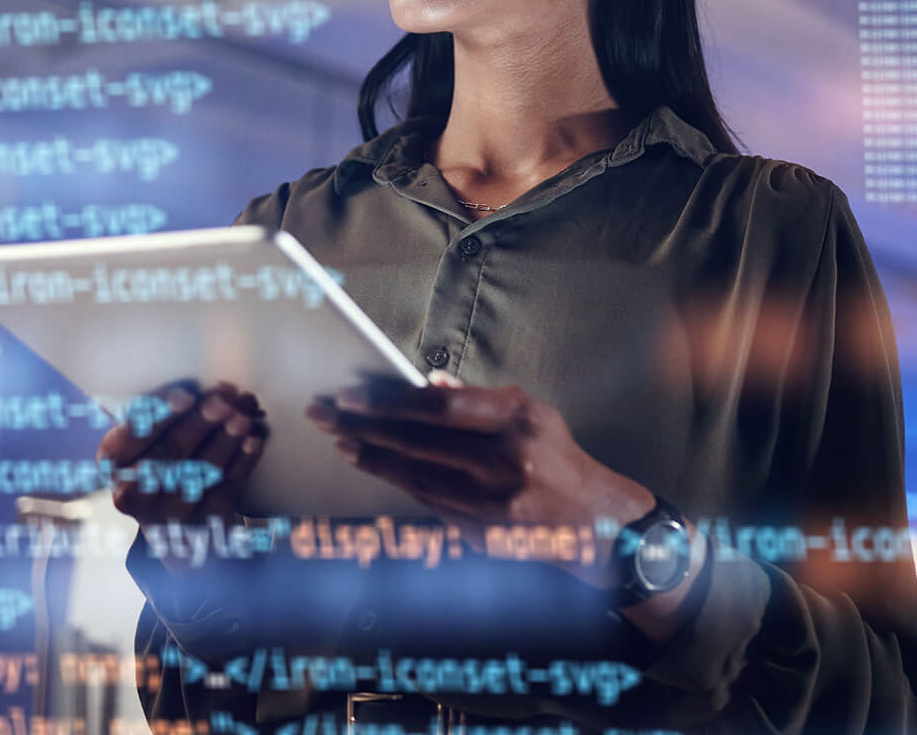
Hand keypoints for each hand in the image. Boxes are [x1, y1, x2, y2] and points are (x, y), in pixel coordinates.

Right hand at [98, 380, 267, 571]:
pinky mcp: (201, 525)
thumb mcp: (150, 437)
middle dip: (200, 423)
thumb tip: (201, 386)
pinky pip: (224, 490)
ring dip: (225, 440)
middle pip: (169, 453)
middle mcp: (132, 492)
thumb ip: (166, 411)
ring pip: (199, 472)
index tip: (187, 397)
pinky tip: (253, 441)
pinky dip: (241, 462)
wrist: (177, 522)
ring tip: (243, 417)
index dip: (159, 416)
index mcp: (113, 461)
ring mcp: (167, 513)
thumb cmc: (163, 460)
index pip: (131, 437)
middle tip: (223, 402)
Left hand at [303, 373, 654, 589]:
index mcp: (517, 423)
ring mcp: (489, 503)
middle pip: (417, 443)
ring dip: (371, 457)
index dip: (389, 402)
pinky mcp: (479, 531)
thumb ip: (480, 398)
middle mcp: (502, 463)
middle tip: (325, 414)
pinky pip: (426, 502)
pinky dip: (396, 482)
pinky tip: (373, 465)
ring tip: (340, 440)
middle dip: (364, 427)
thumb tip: (429, 384)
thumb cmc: (556, 456)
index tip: (352, 395)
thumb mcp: (532, 413)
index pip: (439, 410)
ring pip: (413, 476)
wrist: (591, 520)